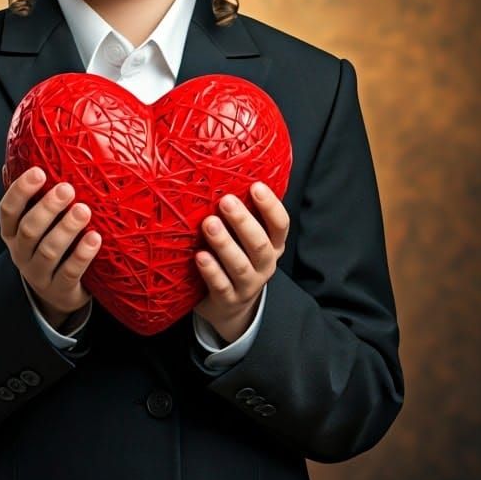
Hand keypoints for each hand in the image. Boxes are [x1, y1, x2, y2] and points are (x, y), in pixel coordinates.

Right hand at [0, 164, 98, 329]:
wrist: (56, 294)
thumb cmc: (48, 245)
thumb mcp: (36, 223)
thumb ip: (34, 195)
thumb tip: (27, 152)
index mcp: (11, 232)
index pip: (7, 210)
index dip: (20, 191)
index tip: (38, 171)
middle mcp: (21, 252)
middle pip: (29, 229)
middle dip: (47, 208)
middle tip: (67, 188)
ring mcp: (39, 274)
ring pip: (48, 251)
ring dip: (66, 229)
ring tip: (84, 210)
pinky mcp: (60, 290)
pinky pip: (70, 272)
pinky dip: (82, 255)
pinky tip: (95, 238)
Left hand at [193, 182, 289, 343]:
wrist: (230, 307)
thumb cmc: (235, 258)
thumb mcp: (245, 238)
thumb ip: (242, 214)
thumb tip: (226, 172)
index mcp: (273, 245)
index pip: (280, 225)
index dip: (270, 206)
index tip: (256, 186)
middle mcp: (265, 265)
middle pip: (260, 244)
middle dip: (243, 222)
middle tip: (226, 201)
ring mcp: (248, 285)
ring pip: (240, 265)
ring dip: (225, 244)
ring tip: (209, 224)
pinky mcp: (228, 300)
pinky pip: (221, 286)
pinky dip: (211, 271)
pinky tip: (200, 256)